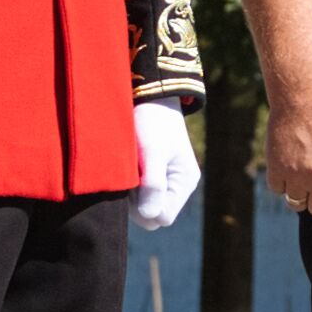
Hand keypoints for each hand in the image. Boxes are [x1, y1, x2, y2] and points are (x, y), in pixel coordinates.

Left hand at [132, 98, 201, 233]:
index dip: (143, 207)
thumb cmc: (153, 120)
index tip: (132, 183)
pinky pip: (138, 192)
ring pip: (143, 204)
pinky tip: (127, 165)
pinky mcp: (152, 175)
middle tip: (127, 172)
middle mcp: (176, 185)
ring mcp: (164, 181)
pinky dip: (129, 184)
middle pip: (152, 214)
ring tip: (128, 165)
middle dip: (136, 200)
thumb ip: (153, 183)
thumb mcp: (153, 150)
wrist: (149, 95)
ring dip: (131, 191)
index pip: (162, 217)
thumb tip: (150, 216)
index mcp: (184, 182)